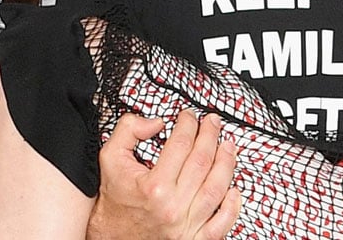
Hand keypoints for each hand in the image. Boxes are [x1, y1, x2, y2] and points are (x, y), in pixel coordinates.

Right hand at [85, 112, 241, 239]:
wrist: (108, 237)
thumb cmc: (113, 201)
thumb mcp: (110, 159)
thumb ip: (128, 131)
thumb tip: (155, 122)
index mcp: (153, 187)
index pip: (181, 144)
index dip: (188, 124)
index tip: (189, 116)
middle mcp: (172, 207)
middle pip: (202, 162)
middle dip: (210, 135)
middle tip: (212, 122)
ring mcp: (185, 225)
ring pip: (216, 188)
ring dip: (226, 162)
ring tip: (229, 145)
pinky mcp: (193, 239)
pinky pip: (221, 223)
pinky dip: (232, 206)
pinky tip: (234, 189)